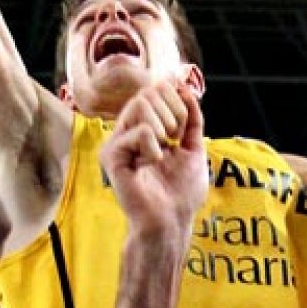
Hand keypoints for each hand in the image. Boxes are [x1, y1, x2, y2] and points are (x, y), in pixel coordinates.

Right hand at [100, 82, 207, 240]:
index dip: (176, 101)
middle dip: (173, 113)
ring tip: (162, 152)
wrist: (171, 220)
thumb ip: (192, 118)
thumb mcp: (195, 148)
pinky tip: (148, 166)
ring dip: (163, 127)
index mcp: (145, 129)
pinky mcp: (111, 155)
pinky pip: (140, 131)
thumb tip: (184, 87)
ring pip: (141, 104)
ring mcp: (118, 142)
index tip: (181, 131)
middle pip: (148, 93)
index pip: (155, 91)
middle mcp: (128, 132)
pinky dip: (153, 148)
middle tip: (174, 141)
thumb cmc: (182, 192)